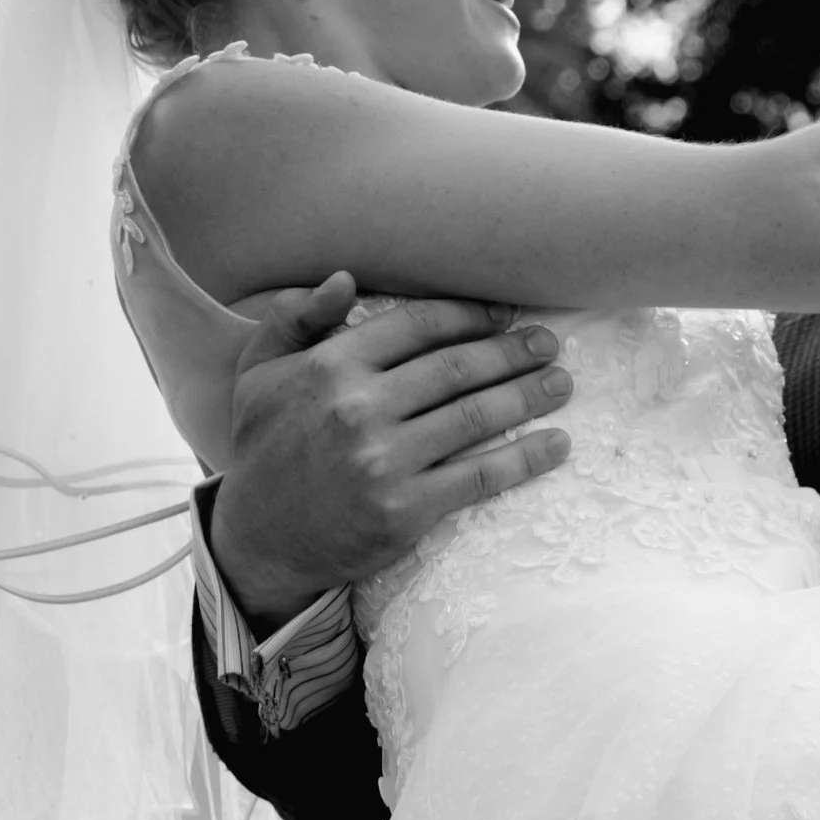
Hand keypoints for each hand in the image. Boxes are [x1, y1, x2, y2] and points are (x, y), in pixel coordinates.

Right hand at [209, 274, 573, 631]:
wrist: (258, 541)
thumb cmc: (264, 448)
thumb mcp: (259, 372)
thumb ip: (296, 318)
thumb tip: (346, 278)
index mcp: (330, 366)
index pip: (419, 326)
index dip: (470, 316)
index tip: (503, 315)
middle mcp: (359, 408)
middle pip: (458, 367)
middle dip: (512, 352)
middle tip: (548, 344)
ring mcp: (384, 461)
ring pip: (477, 416)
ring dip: (529, 395)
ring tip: (561, 383)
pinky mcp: (405, 510)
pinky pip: (479, 476)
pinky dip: (526, 458)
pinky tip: (557, 444)